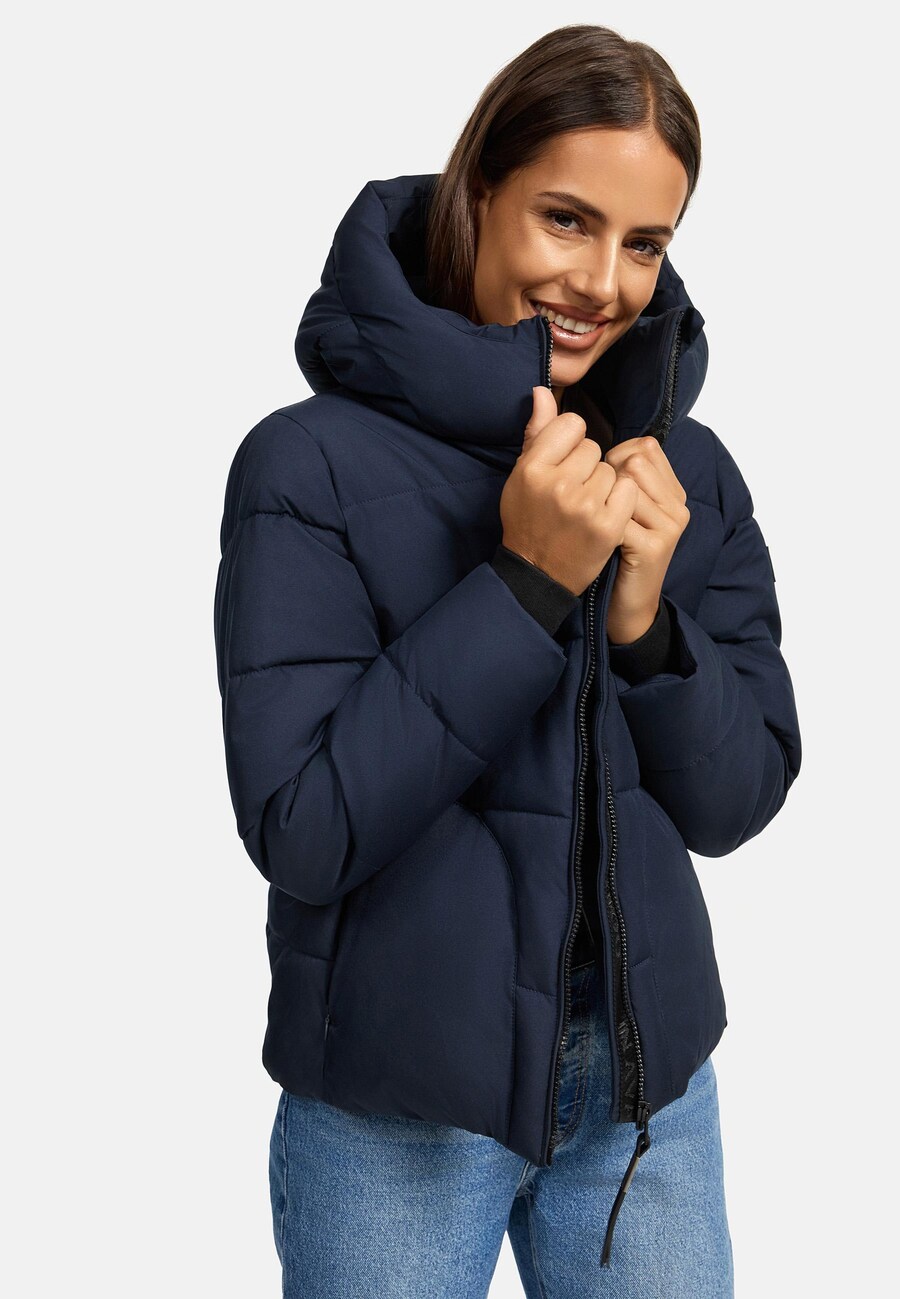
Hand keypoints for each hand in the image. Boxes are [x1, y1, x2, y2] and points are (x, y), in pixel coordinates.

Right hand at [498, 387, 638, 596]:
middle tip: (572, 492)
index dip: (570, 442)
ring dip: (603, 485)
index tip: (563, 464)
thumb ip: (537, 432)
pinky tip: (603, 514)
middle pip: (593, 448)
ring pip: (611, 470)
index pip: (572, 425)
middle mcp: (558, 485)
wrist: (538, 573)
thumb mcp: (522, 475)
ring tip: (585, 506)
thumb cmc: (528, 518)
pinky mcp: (608, 526)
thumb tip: (542, 391)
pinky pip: (628, 490)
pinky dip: (620, 501)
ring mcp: (585, 507)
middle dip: (586, 466)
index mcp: (533, 468)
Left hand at [601, 436, 690, 644]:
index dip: (616, 460)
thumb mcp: (620, 509)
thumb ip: (616, 471)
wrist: (626, 607)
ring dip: (602, 504)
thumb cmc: (614, 553)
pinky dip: (601, 528)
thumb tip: (581, 428)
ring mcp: (670, 526)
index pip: (645, 447)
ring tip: (603, 528)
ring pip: (625, 486)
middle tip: (602, 511)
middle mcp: (678, 506)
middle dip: (608, 480)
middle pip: (635, 462)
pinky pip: (618, 517)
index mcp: (673, 492)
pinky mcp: (655, 547)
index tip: (606, 488)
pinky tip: (601, 544)